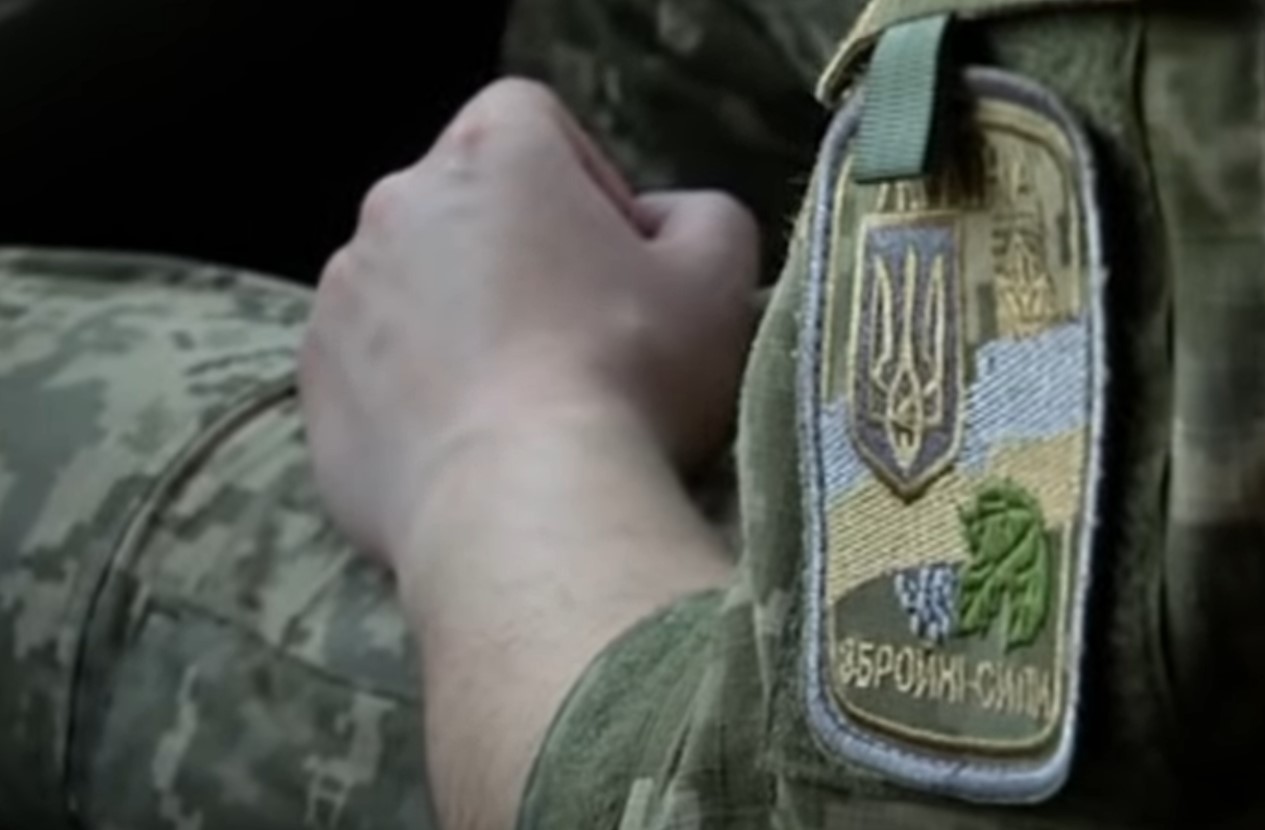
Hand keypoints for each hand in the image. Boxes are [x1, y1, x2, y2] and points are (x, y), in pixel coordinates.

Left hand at [299, 79, 758, 560]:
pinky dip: (413, 390)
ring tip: (517, 402)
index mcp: (490, 153)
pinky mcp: (315, 384)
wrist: (525, 505)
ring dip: (460, 322)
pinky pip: (372, 367)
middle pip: (465, 206)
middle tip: (576, 338)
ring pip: (412, 288)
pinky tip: (469, 444)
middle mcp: (395, 205)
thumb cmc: (629, 372)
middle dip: (518, 254)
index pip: (532, 121)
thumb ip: (704, 217)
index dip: (584, 182)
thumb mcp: (718, 278)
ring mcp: (341, 297)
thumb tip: (661, 224)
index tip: (615, 261)